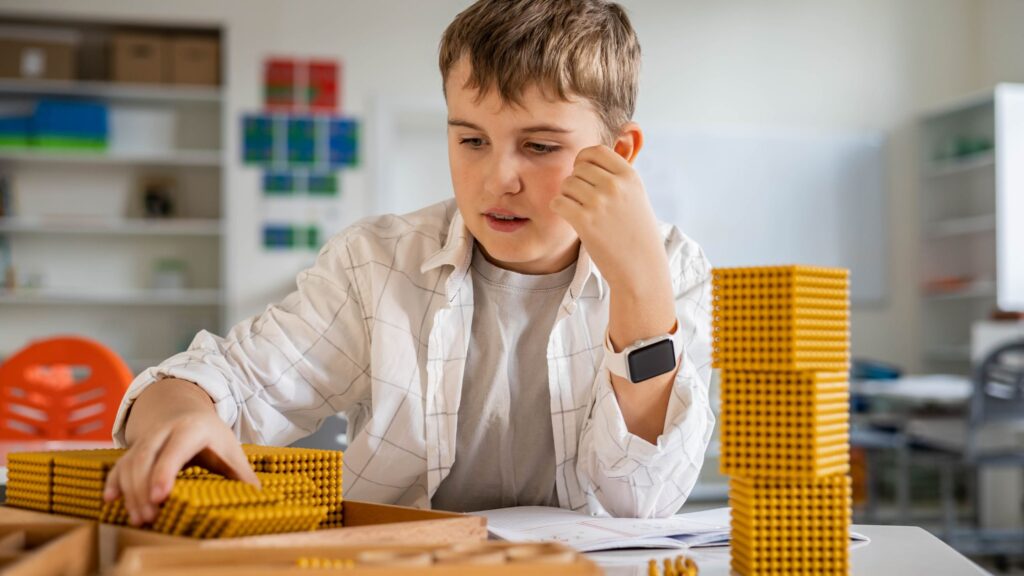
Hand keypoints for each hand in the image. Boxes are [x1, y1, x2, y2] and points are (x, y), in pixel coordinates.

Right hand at [104, 381, 259, 526]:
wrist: (185, 411)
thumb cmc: (212, 437)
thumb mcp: (230, 449)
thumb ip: (242, 474)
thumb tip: (260, 498)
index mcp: (192, 428)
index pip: (175, 449)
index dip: (165, 471)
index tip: (160, 496)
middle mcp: (164, 431)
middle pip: (147, 457)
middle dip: (143, 487)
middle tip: (148, 517)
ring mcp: (145, 439)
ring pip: (130, 462)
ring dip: (130, 491)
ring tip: (139, 518)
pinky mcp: (132, 449)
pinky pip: (118, 465)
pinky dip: (113, 482)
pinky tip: (111, 501)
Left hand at [549, 144, 669, 300]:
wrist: (641, 268)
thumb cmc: (636, 233)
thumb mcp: (636, 197)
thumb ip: (617, 177)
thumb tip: (589, 157)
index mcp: (629, 176)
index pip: (596, 151)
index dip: (584, 160)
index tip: (584, 174)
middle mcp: (615, 185)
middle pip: (578, 168)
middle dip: (576, 181)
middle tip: (581, 199)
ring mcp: (599, 202)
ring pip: (566, 184)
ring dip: (567, 196)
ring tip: (579, 211)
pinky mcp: (584, 221)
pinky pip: (558, 202)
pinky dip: (559, 209)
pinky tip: (570, 218)